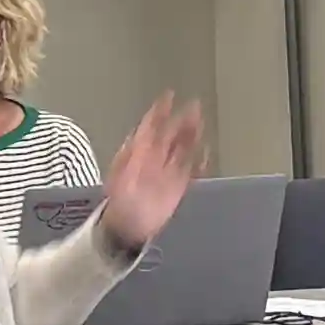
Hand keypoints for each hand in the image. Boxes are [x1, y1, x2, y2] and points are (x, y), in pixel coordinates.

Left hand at [95, 92, 210, 253]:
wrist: (126, 229)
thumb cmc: (118, 204)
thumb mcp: (120, 177)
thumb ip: (131, 156)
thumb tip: (138, 137)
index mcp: (137, 153)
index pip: (150, 126)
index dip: (159, 110)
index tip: (168, 95)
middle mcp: (152, 159)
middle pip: (170, 134)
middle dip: (181, 119)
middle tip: (194, 105)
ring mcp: (166, 172)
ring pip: (182, 148)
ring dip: (192, 135)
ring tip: (201, 122)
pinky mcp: (176, 187)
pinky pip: (191, 170)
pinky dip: (199, 162)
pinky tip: (205, 154)